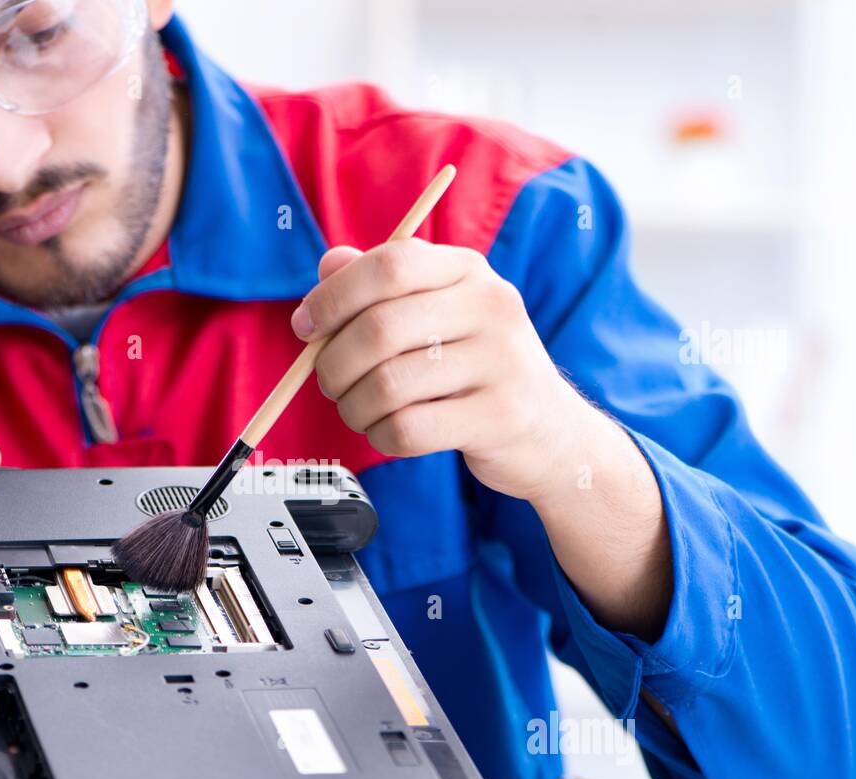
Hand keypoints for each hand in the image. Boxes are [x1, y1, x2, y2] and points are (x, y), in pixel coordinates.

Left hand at [293, 239, 596, 502]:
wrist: (550, 430)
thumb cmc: (474, 367)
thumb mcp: (435, 314)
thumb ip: (380, 287)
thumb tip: (328, 264)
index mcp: (468, 270)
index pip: (390, 264)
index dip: (334, 296)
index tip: (305, 326)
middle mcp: (491, 306)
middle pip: (379, 329)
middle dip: (333, 364)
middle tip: (329, 382)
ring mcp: (501, 362)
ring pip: (387, 385)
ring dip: (353, 407)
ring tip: (359, 411)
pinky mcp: (500, 417)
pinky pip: (408, 429)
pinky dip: (381, 436)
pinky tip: (388, 432)